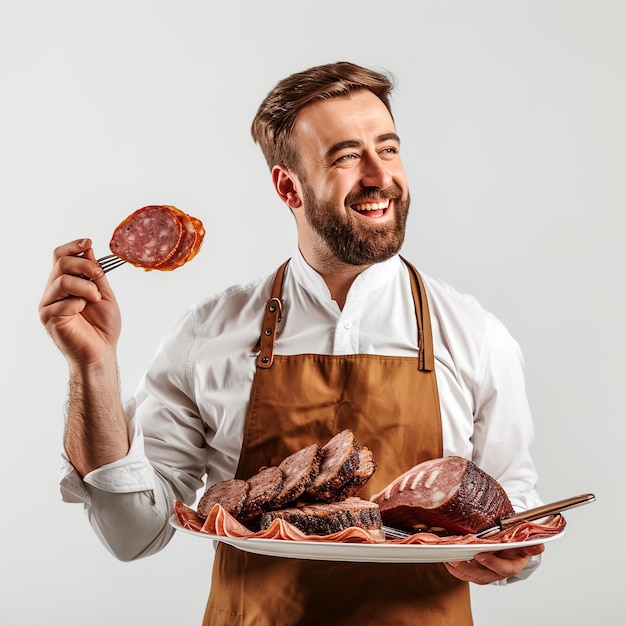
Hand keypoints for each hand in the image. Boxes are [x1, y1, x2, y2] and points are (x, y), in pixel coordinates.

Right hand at [38, 238, 121, 365]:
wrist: (102, 351)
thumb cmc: (103, 326)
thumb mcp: (104, 293)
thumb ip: (96, 273)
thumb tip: (88, 249)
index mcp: (67, 283)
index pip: (60, 256)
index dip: (73, 246)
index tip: (89, 242)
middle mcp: (54, 290)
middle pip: (61, 262)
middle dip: (84, 265)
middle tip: (99, 275)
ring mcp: (49, 303)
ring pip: (61, 280)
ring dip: (84, 286)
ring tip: (95, 297)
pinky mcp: (48, 317)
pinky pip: (62, 302)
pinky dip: (78, 304)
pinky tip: (83, 312)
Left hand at [444, 543, 544, 584]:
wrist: (510, 548)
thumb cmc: (515, 543)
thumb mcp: (524, 542)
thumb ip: (529, 544)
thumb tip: (538, 545)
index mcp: (512, 566)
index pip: (502, 568)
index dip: (492, 563)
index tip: (480, 555)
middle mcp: (497, 572)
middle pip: (483, 575)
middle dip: (469, 568)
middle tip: (457, 558)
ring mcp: (486, 574)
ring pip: (472, 576)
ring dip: (459, 569)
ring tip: (449, 559)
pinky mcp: (476, 572)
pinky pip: (465, 575)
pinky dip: (455, 570)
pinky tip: (447, 561)